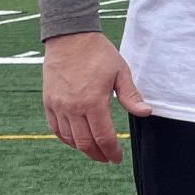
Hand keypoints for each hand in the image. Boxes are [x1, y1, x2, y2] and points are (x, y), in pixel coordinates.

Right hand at [43, 30, 151, 163]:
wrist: (70, 36)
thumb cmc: (98, 53)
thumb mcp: (120, 72)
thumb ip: (131, 96)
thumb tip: (145, 113)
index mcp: (93, 102)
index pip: (104, 138)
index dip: (112, 152)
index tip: (117, 158)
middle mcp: (73, 108)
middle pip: (85, 143)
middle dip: (98, 154)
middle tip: (106, 158)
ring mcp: (58, 106)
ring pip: (69, 138)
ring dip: (82, 148)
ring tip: (93, 150)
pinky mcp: (48, 101)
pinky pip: (55, 128)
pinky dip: (65, 138)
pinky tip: (75, 140)